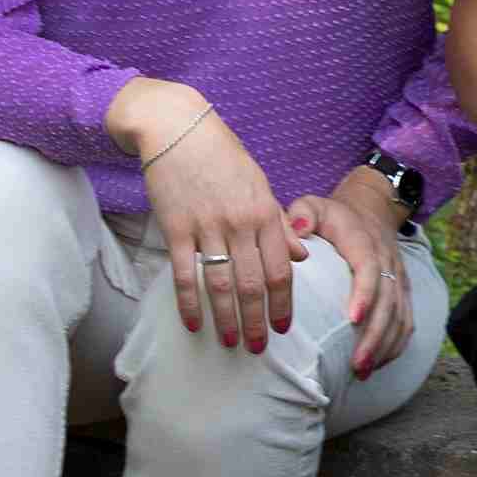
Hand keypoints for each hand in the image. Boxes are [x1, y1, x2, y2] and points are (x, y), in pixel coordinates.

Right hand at [129, 91, 289, 352]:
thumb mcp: (260, 185)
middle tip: (258, 348)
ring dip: (227, 319)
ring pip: (222, 284)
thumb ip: (278, 223)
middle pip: (254, 284)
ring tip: (229, 343)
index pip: (281, 269)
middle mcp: (240, 223)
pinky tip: (193, 323)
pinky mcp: (176, 228)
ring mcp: (208, 226)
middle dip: (257, 321)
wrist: (178, 128)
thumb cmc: (222, 156)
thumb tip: (301, 256)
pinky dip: (189, 302)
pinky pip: (185, 273)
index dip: (283, 302)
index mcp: (265, 213)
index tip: (284, 328)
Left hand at [289, 171, 415, 377]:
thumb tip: (296, 227)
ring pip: (400, 316)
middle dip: (375, 335)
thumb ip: (302, 214)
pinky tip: (378, 364)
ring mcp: (398, 279)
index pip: (370, 269)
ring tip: (363, 371)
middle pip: (389, 302)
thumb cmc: (334, 215)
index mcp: (365, 243)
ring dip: (385, 345)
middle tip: (356, 363)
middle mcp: (388, 262)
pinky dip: (395, 344)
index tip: (352, 319)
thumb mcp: (314, 205)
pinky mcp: (402, 292)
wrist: (371, 210)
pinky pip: (406, 321)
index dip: (365, 294)